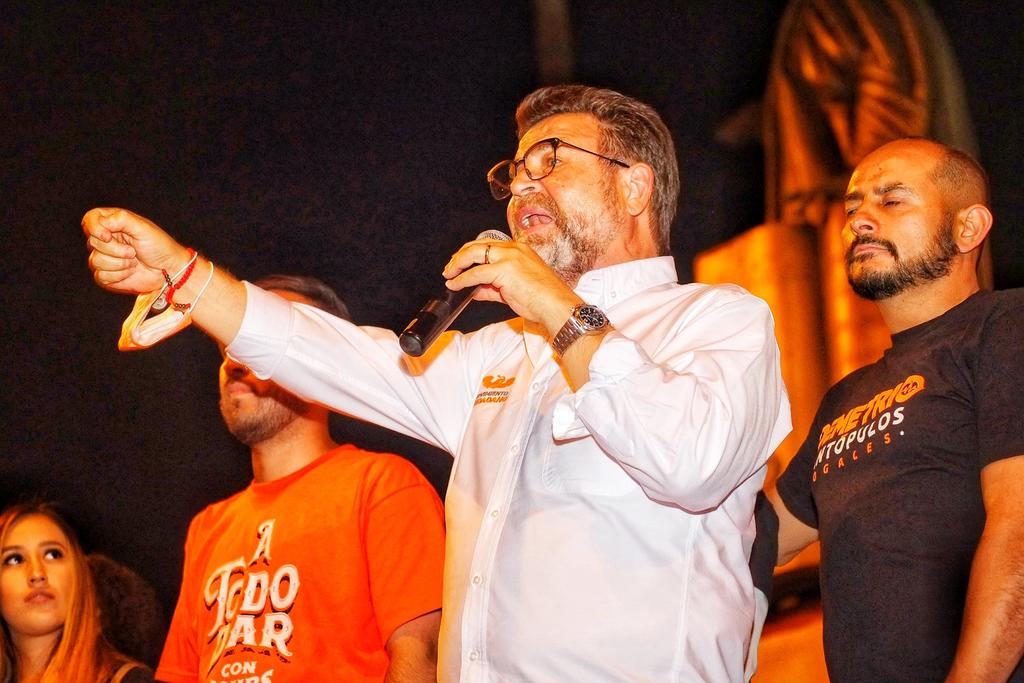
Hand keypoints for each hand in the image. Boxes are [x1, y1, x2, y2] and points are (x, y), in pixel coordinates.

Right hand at [82, 208, 190, 294]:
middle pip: (92, 242)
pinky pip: (100, 276)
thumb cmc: (159, 246)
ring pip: (95, 261)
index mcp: (113, 224)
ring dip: (119, 264)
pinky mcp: (107, 276)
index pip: (90, 219)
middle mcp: (106, 240)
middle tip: (133, 251)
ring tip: (133, 261)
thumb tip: (102, 222)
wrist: (169, 271)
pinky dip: (118, 275)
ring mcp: (106, 259)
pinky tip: (130, 272)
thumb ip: (121, 219)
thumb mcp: (143, 227)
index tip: (107, 236)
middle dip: (115, 249)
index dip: (94, 228)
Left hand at [442, 238, 579, 335]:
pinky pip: (476, 273)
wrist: (555, 305)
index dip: (472, 252)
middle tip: (451, 267)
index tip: (462, 262)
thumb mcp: (514, 289)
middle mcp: (514, 249)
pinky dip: (462, 279)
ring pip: (474, 254)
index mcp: (520, 250)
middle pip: (479, 245)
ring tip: (449, 274)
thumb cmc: (543, 299)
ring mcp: (509, 257)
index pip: (489, 245)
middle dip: (461, 256)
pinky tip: (455, 285)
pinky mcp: (504, 270)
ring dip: (457, 265)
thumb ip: (492, 288)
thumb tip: (475, 290)